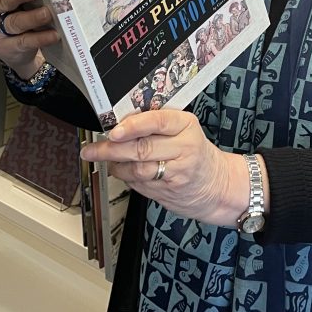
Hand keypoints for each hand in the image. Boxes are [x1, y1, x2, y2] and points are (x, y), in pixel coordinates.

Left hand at [81, 109, 261, 226]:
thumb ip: (158, 123)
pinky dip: (125, 177)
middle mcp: (183, 148)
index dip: (133, 126)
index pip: (157, 121)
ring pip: (137, 169)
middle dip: (112, 149)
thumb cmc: (196, 151)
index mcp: (186, 125)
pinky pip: (139, 183)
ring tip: (104, 158)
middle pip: (141, 148)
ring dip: (115, 165)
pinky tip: (120, 170)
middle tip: (93, 149)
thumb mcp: (185, 128)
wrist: (217, 184)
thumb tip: (123, 120)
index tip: (114, 130)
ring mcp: (175, 173)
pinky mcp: (167, 191)